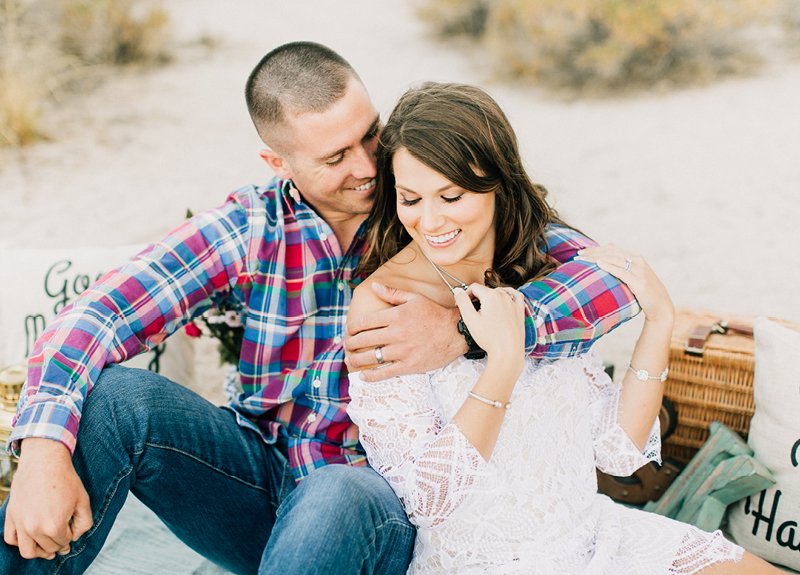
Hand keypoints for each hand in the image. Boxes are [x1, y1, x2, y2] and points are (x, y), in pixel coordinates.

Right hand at [4, 438, 92, 559]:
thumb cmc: (65, 479)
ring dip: (39, 552)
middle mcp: (35, 528)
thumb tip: (75, 536)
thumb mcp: (83, 500)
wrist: (44, 461)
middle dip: (58, 544)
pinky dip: (20, 542)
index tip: (71, 529)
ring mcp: (21, 523)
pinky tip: (31, 537)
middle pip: (48, 547)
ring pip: (27, 551)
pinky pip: (10, 539)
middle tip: (63, 538)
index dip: (70, 536)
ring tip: (47, 548)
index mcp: (55, 525)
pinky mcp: (11, 516)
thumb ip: (85, 522)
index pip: (64, 542)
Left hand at [344, 283, 465, 381]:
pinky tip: (364, 376)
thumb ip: (392, 294)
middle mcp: (396, 334)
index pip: (365, 322)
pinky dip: (371, 376)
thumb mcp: (415, 299)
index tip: (349, 330)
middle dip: (351, 343)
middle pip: (364, 340)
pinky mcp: (409, 366)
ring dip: (356, 359)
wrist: (457, 332)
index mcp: (396, 316)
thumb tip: (374, 286)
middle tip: (347, 345)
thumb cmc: (435, 314)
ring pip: (371, 357)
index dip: (352, 327)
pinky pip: (385, 373)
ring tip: (350, 359)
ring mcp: (402, 351)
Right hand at [454, 284, 524, 370]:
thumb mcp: (470, 319)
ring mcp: (513, 303)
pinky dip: (509, 294)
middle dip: (477, 297)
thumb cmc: (490, 338)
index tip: (461, 304)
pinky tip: (505, 297)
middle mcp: (503, 296)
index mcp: (491, 296)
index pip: (474, 287)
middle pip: (486, 290)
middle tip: (471, 310)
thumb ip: (463, 302)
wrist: (507, 351)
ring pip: (499, 292)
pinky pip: (516, 296)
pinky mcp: (520, 310)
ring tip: (485, 309)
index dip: (465, 295)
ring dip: (490, 297)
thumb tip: (458, 291)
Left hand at [576, 244, 673, 324]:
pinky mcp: (640, 282)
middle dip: (592, 253)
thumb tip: (610, 244)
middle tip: (577, 256)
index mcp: (635, 256)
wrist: (660, 305)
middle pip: (610, 252)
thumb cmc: (644, 290)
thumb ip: (622, 259)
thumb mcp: (634, 272)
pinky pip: (622, 272)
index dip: (595, 249)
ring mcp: (640, 270)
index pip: (611, 249)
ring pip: (614, 259)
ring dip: (596, 258)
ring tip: (583, 259)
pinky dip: (610, 266)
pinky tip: (599, 264)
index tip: (580, 252)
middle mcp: (638, 260)